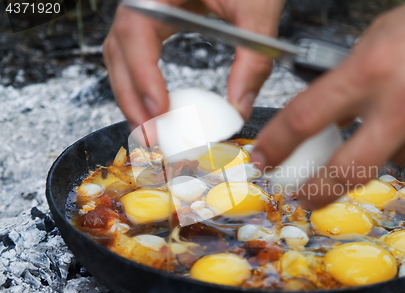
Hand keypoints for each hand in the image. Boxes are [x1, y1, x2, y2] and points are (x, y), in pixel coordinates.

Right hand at [103, 0, 284, 136]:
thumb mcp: (255, 10)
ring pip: (120, 58)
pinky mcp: (153, 21)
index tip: (160, 112)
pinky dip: (141, 85)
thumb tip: (239, 108)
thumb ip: (253, 59)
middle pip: (119, 52)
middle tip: (150, 137)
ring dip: (132, 98)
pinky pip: (134, 55)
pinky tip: (155, 108)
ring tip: (149, 131)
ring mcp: (143, 10)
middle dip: (131, 99)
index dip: (144, 77)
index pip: (136, 34)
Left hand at [252, 0, 404, 209]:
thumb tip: (324, 122)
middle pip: (343, 173)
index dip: (276, 144)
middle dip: (314, 192)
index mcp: (373, 70)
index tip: (265, 158)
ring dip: (388, 146)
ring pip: (391, 162)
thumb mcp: (379, 40)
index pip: (305, 118)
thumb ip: (347, 82)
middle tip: (302, 197)